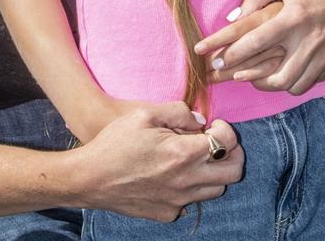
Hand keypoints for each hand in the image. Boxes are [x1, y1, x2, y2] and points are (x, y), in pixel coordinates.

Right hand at [79, 103, 243, 221]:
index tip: (215, 125)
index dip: (227, 130)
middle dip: (233, 153)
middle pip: (233, 172)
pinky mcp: (167, 213)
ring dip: (214, 171)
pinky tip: (175, 173)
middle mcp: (186, 181)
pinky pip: (191, 201)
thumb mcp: (144, 113)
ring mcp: (178, 201)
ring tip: (197, 156)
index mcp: (183, 153)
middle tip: (219, 141)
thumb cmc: (115, 141)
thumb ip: (178, 111)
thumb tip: (200, 120)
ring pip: (216, 189)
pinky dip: (192, 186)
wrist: (90, 177)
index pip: (227, 142)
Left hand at [198, 0, 324, 94]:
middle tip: (234, 75)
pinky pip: (311, 83)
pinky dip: (295, 82)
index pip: (256, 42)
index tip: (216, 59)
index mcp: (294, 17)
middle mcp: (311, 40)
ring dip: (272, 85)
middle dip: (250, 80)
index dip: (232, 54)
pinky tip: (282, 73)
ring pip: (295, 86)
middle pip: (276, 76)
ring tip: (256, 78)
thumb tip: (232, 18)